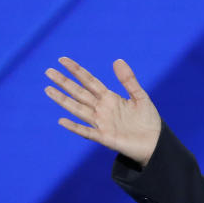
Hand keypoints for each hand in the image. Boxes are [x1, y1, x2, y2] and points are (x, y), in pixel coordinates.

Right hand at [45, 57, 160, 166]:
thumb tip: (117, 60)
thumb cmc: (147, 120)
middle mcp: (102, 109)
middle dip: (65, 82)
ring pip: (78, 109)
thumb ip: (128, 80)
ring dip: (63, 100)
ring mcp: (101, 123)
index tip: (62, 60)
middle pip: (80, 93)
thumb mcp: (140, 97)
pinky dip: (75, 127)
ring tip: (48, 89)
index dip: (76, 71)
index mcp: (110, 98)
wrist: (155, 142)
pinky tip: (62, 121)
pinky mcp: (105, 137)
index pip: (89, 81)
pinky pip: (87, 132)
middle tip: (48, 71)